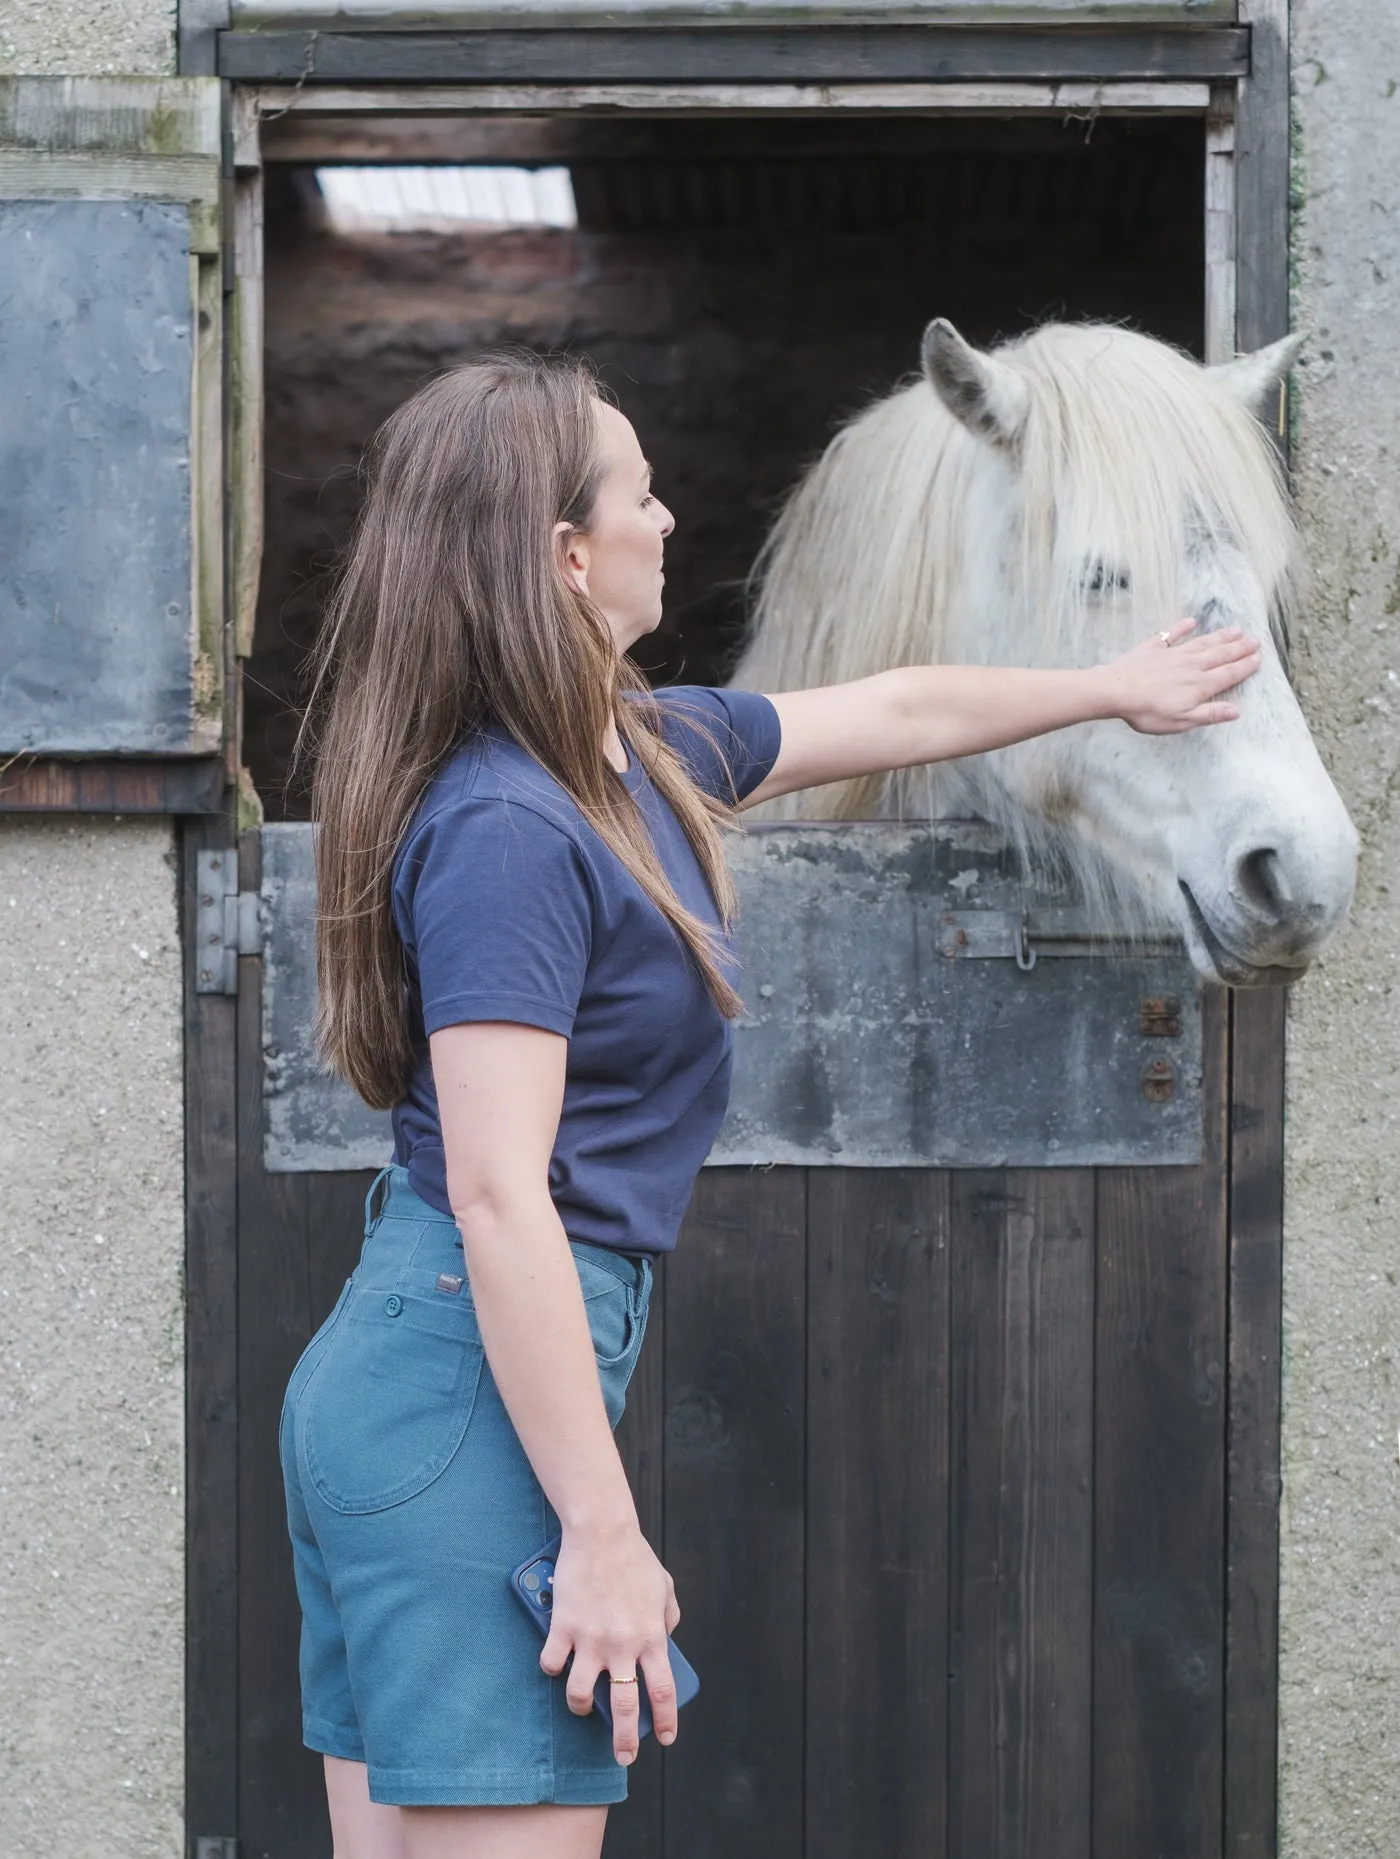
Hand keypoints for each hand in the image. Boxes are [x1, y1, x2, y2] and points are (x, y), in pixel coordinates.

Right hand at [539, 1520, 681, 1763]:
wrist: (602, 1532)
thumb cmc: (635, 1558)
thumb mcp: (664, 1589)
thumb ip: (668, 1617)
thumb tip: (666, 1637)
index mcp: (651, 1637)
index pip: (662, 1691)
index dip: (665, 1720)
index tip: (665, 1738)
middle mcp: (622, 1645)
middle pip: (625, 1707)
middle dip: (624, 1740)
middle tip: (623, 1757)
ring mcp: (590, 1639)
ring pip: (581, 1695)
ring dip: (581, 1707)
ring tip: (583, 1707)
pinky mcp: (563, 1628)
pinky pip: (552, 1664)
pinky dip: (552, 1670)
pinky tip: (555, 1667)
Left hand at [1101, 618, 1261, 733]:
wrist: (1116, 691)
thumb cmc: (1147, 711)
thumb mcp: (1181, 721)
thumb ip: (1209, 714)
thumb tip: (1236, 711)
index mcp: (1199, 685)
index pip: (1228, 674)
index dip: (1244, 667)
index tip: (1258, 658)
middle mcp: (1190, 666)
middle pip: (1220, 655)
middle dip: (1239, 648)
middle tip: (1256, 640)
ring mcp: (1172, 654)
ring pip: (1202, 643)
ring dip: (1220, 636)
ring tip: (1236, 629)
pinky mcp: (1153, 648)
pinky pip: (1171, 634)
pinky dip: (1182, 627)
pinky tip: (1191, 621)